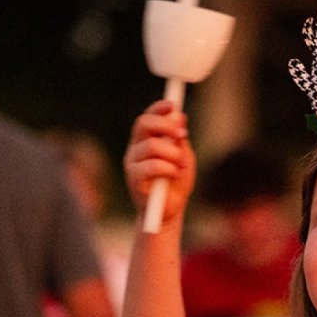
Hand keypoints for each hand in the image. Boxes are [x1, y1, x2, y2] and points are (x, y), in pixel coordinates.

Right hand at [123, 100, 195, 226]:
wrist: (170, 212)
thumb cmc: (176, 184)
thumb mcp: (183, 158)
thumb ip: (179, 139)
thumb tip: (180, 115)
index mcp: (146, 141)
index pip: (147, 117)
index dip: (158, 108)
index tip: (173, 105)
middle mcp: (136, 149)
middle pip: (143, 124)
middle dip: (165, 125)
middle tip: (182, 134)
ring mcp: (133, 164)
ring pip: (151, 145)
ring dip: (172, 153)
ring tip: (180, 166)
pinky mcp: (134, 180)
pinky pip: (151, 166)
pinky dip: (168, 168)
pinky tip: (174, 174)